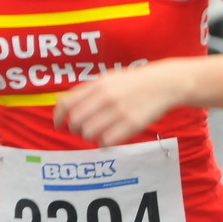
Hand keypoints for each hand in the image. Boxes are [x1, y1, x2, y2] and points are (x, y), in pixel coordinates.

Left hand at [55, 62, 188, 145]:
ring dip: (90, 137)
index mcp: (98, 85)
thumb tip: (64, 103)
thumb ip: (88, 90)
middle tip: (81, 131)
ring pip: (89, 134)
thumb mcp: (109, 78)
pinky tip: (109, 139)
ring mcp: (119, 110)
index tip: (59, 125)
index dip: (58, 117)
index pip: (67, 104)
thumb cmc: (133, 82)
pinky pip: (107, 141)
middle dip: (75, 129)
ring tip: (98, 134)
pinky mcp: (132, 123)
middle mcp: (106, 97)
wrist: (164, 83)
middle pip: (76, 122)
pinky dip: (104, 143)